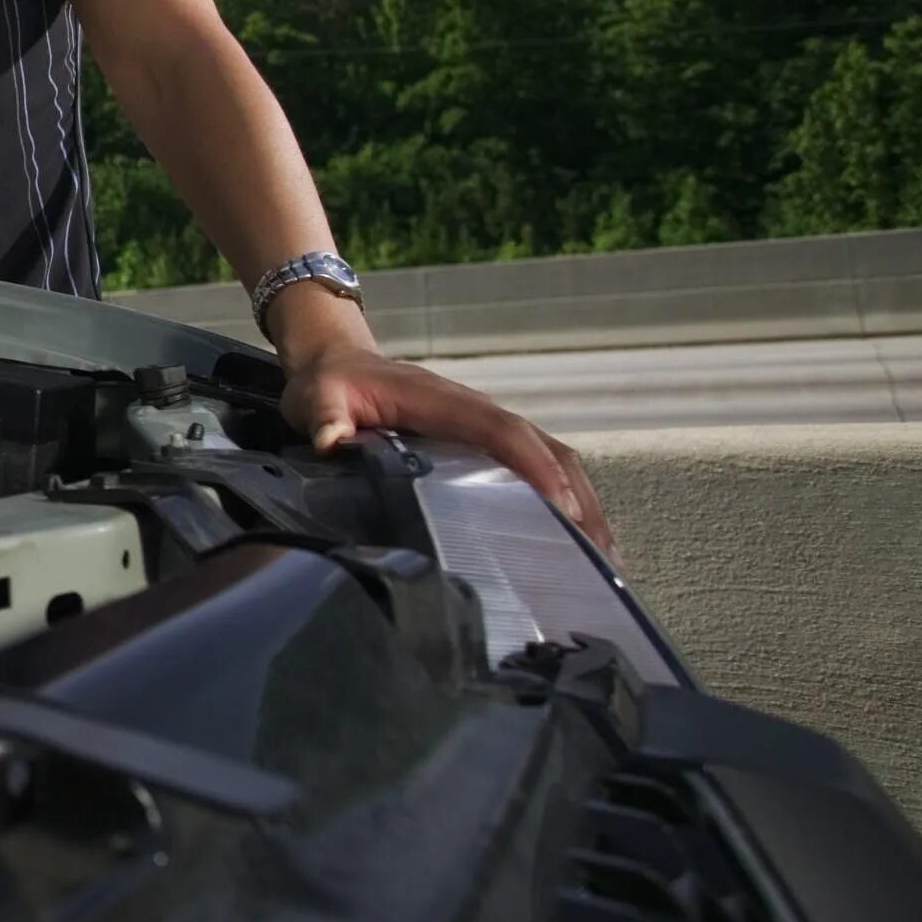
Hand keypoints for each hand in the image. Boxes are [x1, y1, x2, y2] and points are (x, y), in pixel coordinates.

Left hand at [283, 342, 617, 561]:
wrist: (336, 364)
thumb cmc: (330, 385)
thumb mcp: (316, 397)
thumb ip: (324, 417)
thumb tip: (331, 442)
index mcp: (443, 401)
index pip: (500, 429)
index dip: (533, 465)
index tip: (561, 508)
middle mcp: (475, 410)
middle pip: (543, 448)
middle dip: (576, 497)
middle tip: (600, 554)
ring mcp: (485, 425)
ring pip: (551, 458)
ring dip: (581, 503)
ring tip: (605, 558)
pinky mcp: (485, 442)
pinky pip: (536, 464)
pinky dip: (565, 497)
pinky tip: (578, 539)